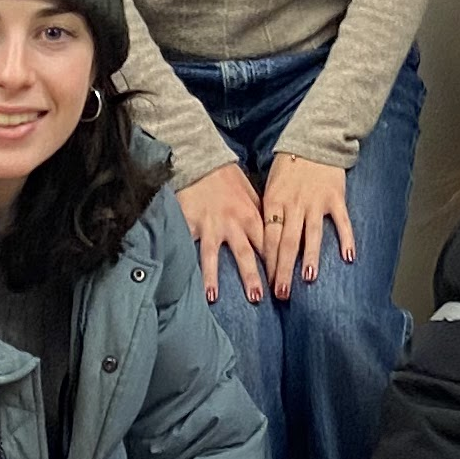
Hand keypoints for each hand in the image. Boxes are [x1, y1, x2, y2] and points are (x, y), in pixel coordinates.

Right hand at [176, 165, 269, 305]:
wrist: (201, 159)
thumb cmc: (228, 177)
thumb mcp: (251, 193)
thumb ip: (260, 215)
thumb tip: (276, 233)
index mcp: (250, 216)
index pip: (267, 246)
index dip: (275, 265)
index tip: (280, 284)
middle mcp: (232, 224)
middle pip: (244, 255)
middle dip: (251, 277)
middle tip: (257, 299)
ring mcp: (209, 225)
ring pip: (211, 255)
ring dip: (213, 277)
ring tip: (213, 297)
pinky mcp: (189, 223)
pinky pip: (186, 245)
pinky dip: (183, 261)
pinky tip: (179, 276)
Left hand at [258, 153, 357, 288]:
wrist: (315, 141)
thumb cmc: (289, 167)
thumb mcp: (270, 187)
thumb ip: (269, 213)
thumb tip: (261, 243)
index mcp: (274, 202)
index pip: (268, 237)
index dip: (267, 262)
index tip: (265, 283)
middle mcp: (294, 205)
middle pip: (287, 242)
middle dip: (283, 270)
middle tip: (281, 293)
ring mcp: (316, 202)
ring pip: (312, 234)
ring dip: (310, 257)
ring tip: (308, 277)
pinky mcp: (336, 198)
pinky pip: (342, 222)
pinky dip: (346, 239)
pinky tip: (348, 257)